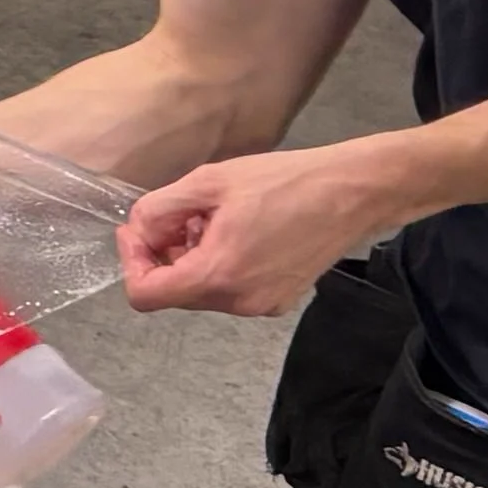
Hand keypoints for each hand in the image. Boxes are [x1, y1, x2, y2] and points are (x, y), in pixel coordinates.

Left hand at [117, 139, 402, 316]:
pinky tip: (238, 231)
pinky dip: (220, 265)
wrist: (355, 191)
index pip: (145, 295)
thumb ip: (158, 210)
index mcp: (218, 276)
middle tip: (180, 215)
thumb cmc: (286, 181)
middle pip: (173, 292)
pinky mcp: (280, 300)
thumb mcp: (207, 182)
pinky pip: (230, 290)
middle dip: (164, 255)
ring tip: (214, 219)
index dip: (132, 261)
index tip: (139, 230)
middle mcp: (239, 302)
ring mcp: (263, 305)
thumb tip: (138, 231)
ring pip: (201, 291)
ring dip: (192, 258)